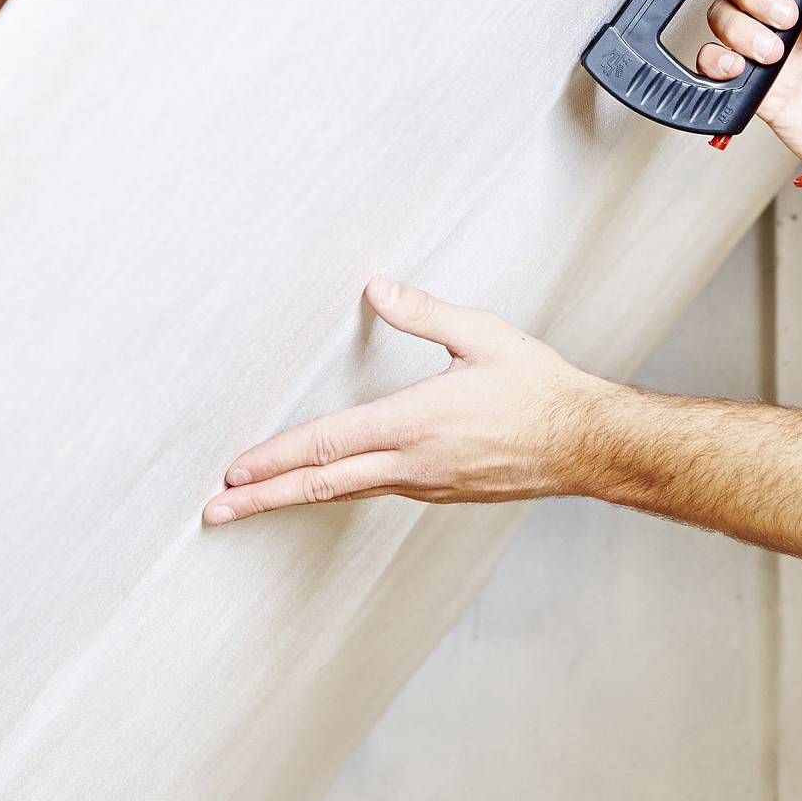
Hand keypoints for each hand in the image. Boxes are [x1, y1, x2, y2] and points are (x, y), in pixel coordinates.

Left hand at [202, 278, 611, 524]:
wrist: (587, 444)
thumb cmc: (540, 390)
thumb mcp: (482, 336)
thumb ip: (424, 313)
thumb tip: (376, 287)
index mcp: (414, 423)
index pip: (327, 445)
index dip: (273, 460)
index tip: (233, 473)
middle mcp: (413, 463)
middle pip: (321, 485)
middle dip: (262, 500)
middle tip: (214, 513)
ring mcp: (425, 484)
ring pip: (346, 493)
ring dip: (294, 498)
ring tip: (254, 504)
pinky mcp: (440, 491)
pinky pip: (376, 491)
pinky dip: (337, 492)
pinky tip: (323, 487)